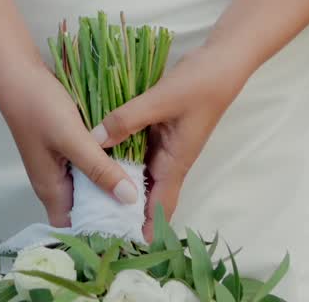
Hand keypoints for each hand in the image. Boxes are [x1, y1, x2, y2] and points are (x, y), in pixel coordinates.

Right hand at [0, 60, 140, 226]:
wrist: (18, 72)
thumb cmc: (40, 107)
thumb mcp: (73, 139)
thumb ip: (99, 169)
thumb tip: (128, 199)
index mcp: (50, 188)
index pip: (74, 226)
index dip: (98, 231)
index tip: (129, 228)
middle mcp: (54, 181)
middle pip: (84, 207)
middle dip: (110, 209)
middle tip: (144, 207)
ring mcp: (59, 163)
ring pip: (88, 185)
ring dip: (110, 185)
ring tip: (143, 185)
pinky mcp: (66, 146)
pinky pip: (88, 164)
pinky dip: (105, 165)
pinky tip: (128, 158)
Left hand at [92, 45, 249, 239]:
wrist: (221, 62)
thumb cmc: (199, 85)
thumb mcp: (161, 100)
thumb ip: (127, 119)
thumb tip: (93, 139)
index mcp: (176, 162)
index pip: (160, 208)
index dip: (143, 229)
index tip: (121, 246)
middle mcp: (169, 160)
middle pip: (146, 197)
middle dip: (124, 212)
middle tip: (92, 225)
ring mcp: (164, 146)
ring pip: (139, 174)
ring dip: (119, 186)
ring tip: (88, 198)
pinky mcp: (157, 131)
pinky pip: (136, 151)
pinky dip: (119, 158)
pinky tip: (98, 157)